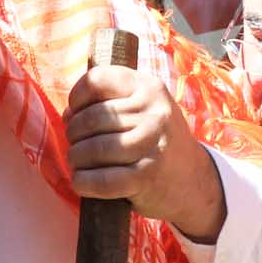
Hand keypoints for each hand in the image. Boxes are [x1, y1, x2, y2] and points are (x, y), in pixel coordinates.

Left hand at [67, 62, 225, 241]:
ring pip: (92, 149)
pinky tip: (82, 182)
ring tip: (78, 164)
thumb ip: (109, 104)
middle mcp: (153, 112)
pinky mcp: (146, 176)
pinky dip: (83, 182)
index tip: (75, 113)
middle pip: (90, 119)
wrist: (193, 180)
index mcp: (149, 87)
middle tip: (77, 146)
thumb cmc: (156, 142)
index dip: (76, 98)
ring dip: (76, 159)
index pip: (96, 80)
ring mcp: (151, 144)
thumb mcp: (143, 110)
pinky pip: (101, 179)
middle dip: (73, 135)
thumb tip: (68, 115)